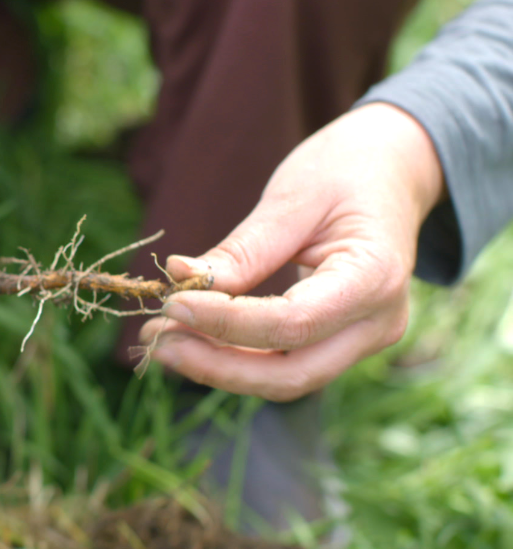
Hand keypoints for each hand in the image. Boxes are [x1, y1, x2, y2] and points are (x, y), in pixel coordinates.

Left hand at [140, 103, 444, 400]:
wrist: (392, 171)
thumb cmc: (344, 171)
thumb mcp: (291, 199)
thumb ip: (242, 249)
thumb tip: (178, 276)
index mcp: (375, 277)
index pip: (292, 323)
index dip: (226, 323)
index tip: (172, 303)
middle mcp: (377, 322)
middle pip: (290, 373)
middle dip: (216, 365)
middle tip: (156, 339)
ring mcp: (362, 339)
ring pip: (284, 378)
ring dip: (217, 366)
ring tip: (160, 338)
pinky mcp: (339, 342)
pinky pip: (283, 363)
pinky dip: (233, 357)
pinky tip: (188, 339)